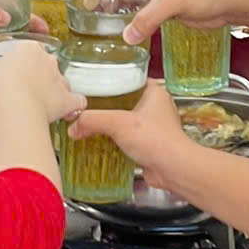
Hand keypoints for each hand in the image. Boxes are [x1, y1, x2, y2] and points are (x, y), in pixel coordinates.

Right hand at [0, 40, 80, 121]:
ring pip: (61, 83)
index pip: (28, 52)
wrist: (15, 107)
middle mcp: (48, 60)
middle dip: (36, 77)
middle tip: (22, 92)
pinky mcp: (68, 100)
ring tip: (40, 105)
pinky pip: (77, 101)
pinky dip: (73, 107)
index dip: (20, 64)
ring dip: (53, 92)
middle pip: (45, 66)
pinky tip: (66, 112)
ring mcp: (60, 79)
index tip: (13, 75)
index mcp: (28, 49)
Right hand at [68, 76, 190, 178]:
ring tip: (90, 124)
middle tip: (88, 105)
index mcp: (154, 93)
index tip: (95, 82)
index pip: (130, 78)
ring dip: (110, 125)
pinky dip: (115, 141)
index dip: (112, 80)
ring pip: (126, 121)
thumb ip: (92, 120)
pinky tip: (101, 144)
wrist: (174, 169)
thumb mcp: (118, 123)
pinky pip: (128, 139)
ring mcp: (153, 127)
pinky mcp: (149, 145)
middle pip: (125, 101)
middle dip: (106, 105)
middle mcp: (155, 108)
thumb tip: (75, 125)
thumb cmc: (158, 141)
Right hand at [86, 0, 248, 45]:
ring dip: (120, 7)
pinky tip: (132, 30)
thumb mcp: (171, 3)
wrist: (230, 0)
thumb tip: (128, 34)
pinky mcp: (169, 6)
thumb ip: (147, 19)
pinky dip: (136, 19)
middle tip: (92, 11)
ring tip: (107, 20)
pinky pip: (146, 11)